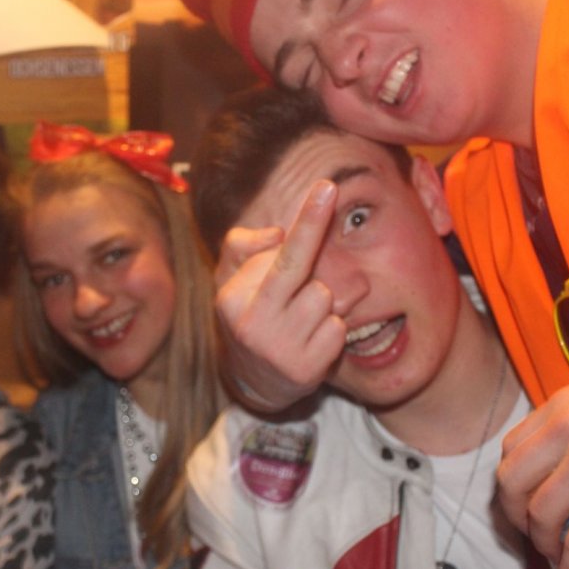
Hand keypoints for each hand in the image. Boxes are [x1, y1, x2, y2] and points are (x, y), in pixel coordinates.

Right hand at [214, 181, 345, 411]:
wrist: (255, 381)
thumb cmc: (249, 314)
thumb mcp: (230, 280)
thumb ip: (242, 246)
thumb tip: (276, 234)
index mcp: (232, 298)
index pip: (281, 253)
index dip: (308, 220)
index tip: (327, 188)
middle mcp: (253, 324)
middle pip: (304, 270)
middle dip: (315, 230)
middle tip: (329, 191)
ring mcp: (280, 350)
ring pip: (325, 298)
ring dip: (320, 301)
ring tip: (300, 316)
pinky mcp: (306, 370)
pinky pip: (338, 329)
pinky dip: (330, 330)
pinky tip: (311, 339)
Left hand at [497, 332, 568, 568]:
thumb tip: (561, 479)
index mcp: (560, 406)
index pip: (511, 451)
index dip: (510, 485)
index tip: (522, 505)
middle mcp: (564, 429)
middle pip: (510, 483)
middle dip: (514, 517)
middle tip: (533, 535)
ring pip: (538, 514)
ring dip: (542, 545)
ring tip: (556, 558)